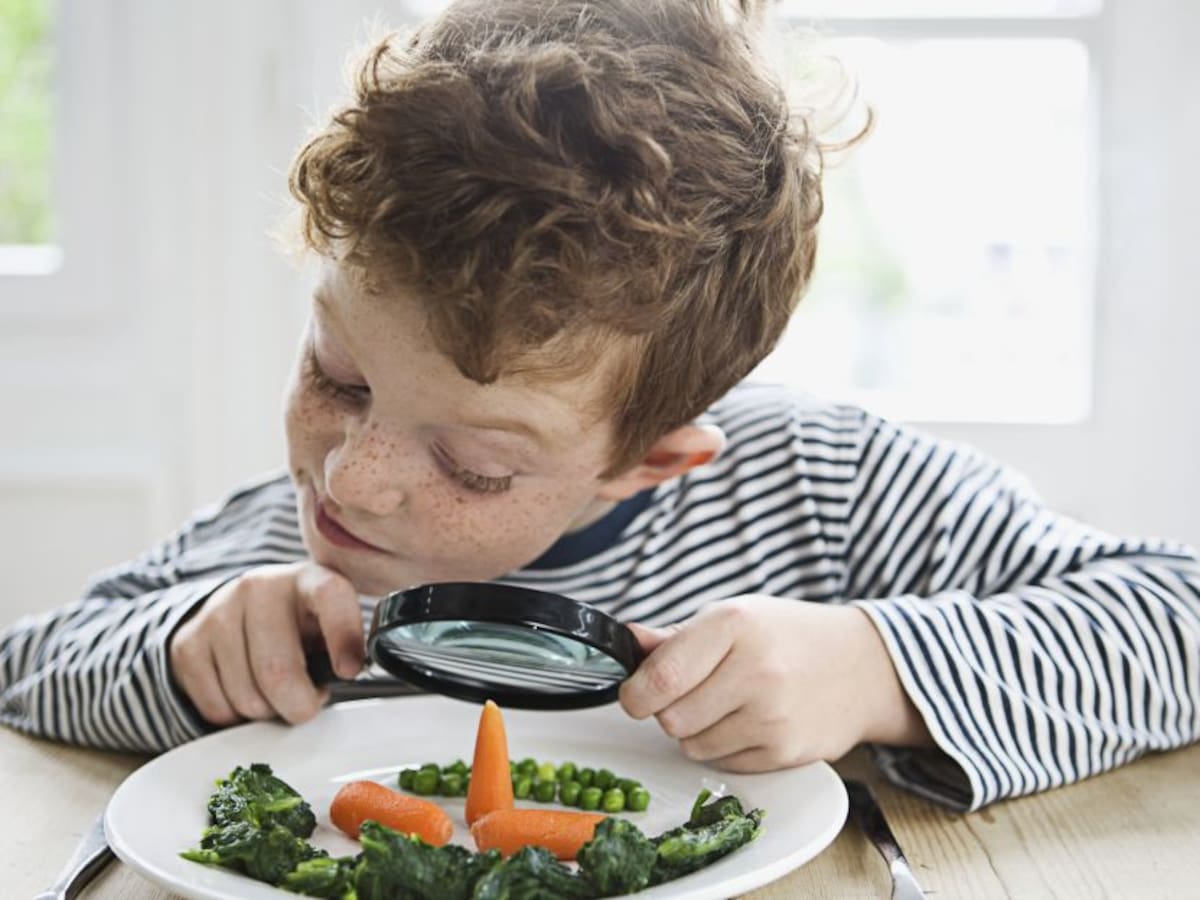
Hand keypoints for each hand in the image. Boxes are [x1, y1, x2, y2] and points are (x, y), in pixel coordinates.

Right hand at [169, 562, 364, 726]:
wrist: (238, 608)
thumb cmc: (297, 622)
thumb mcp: (328, 620)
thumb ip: (345, 643)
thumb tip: (351, 675)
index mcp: (306, 579)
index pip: (329, 595)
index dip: (343, 636)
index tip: (348, 670)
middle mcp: (259, 589)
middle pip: (278, 671)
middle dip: (299, 705)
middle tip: (307, 703)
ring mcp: (218, 614)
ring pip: (247, 698)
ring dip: (267, 711)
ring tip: (274, 691)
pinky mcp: (187, 644)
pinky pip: (217, 709)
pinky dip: (236, 716)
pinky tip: (245, 689)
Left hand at [618, 596, 928, 771]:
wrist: (861, 666)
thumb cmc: (787, 637)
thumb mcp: (733, 617)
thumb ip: (676, 638)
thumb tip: (627, 639)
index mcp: (734, 625)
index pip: (661, 677)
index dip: (636, 694)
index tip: (635, 694)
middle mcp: (755, 670)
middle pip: (671, 718)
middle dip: (670, 710)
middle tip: (694, 693)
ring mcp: (773, 715)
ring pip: (692, 745)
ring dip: (697, 730)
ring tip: (728, 704)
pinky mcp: (785, 751)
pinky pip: (723, 763)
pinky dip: (725, 748)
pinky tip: (750, 722)